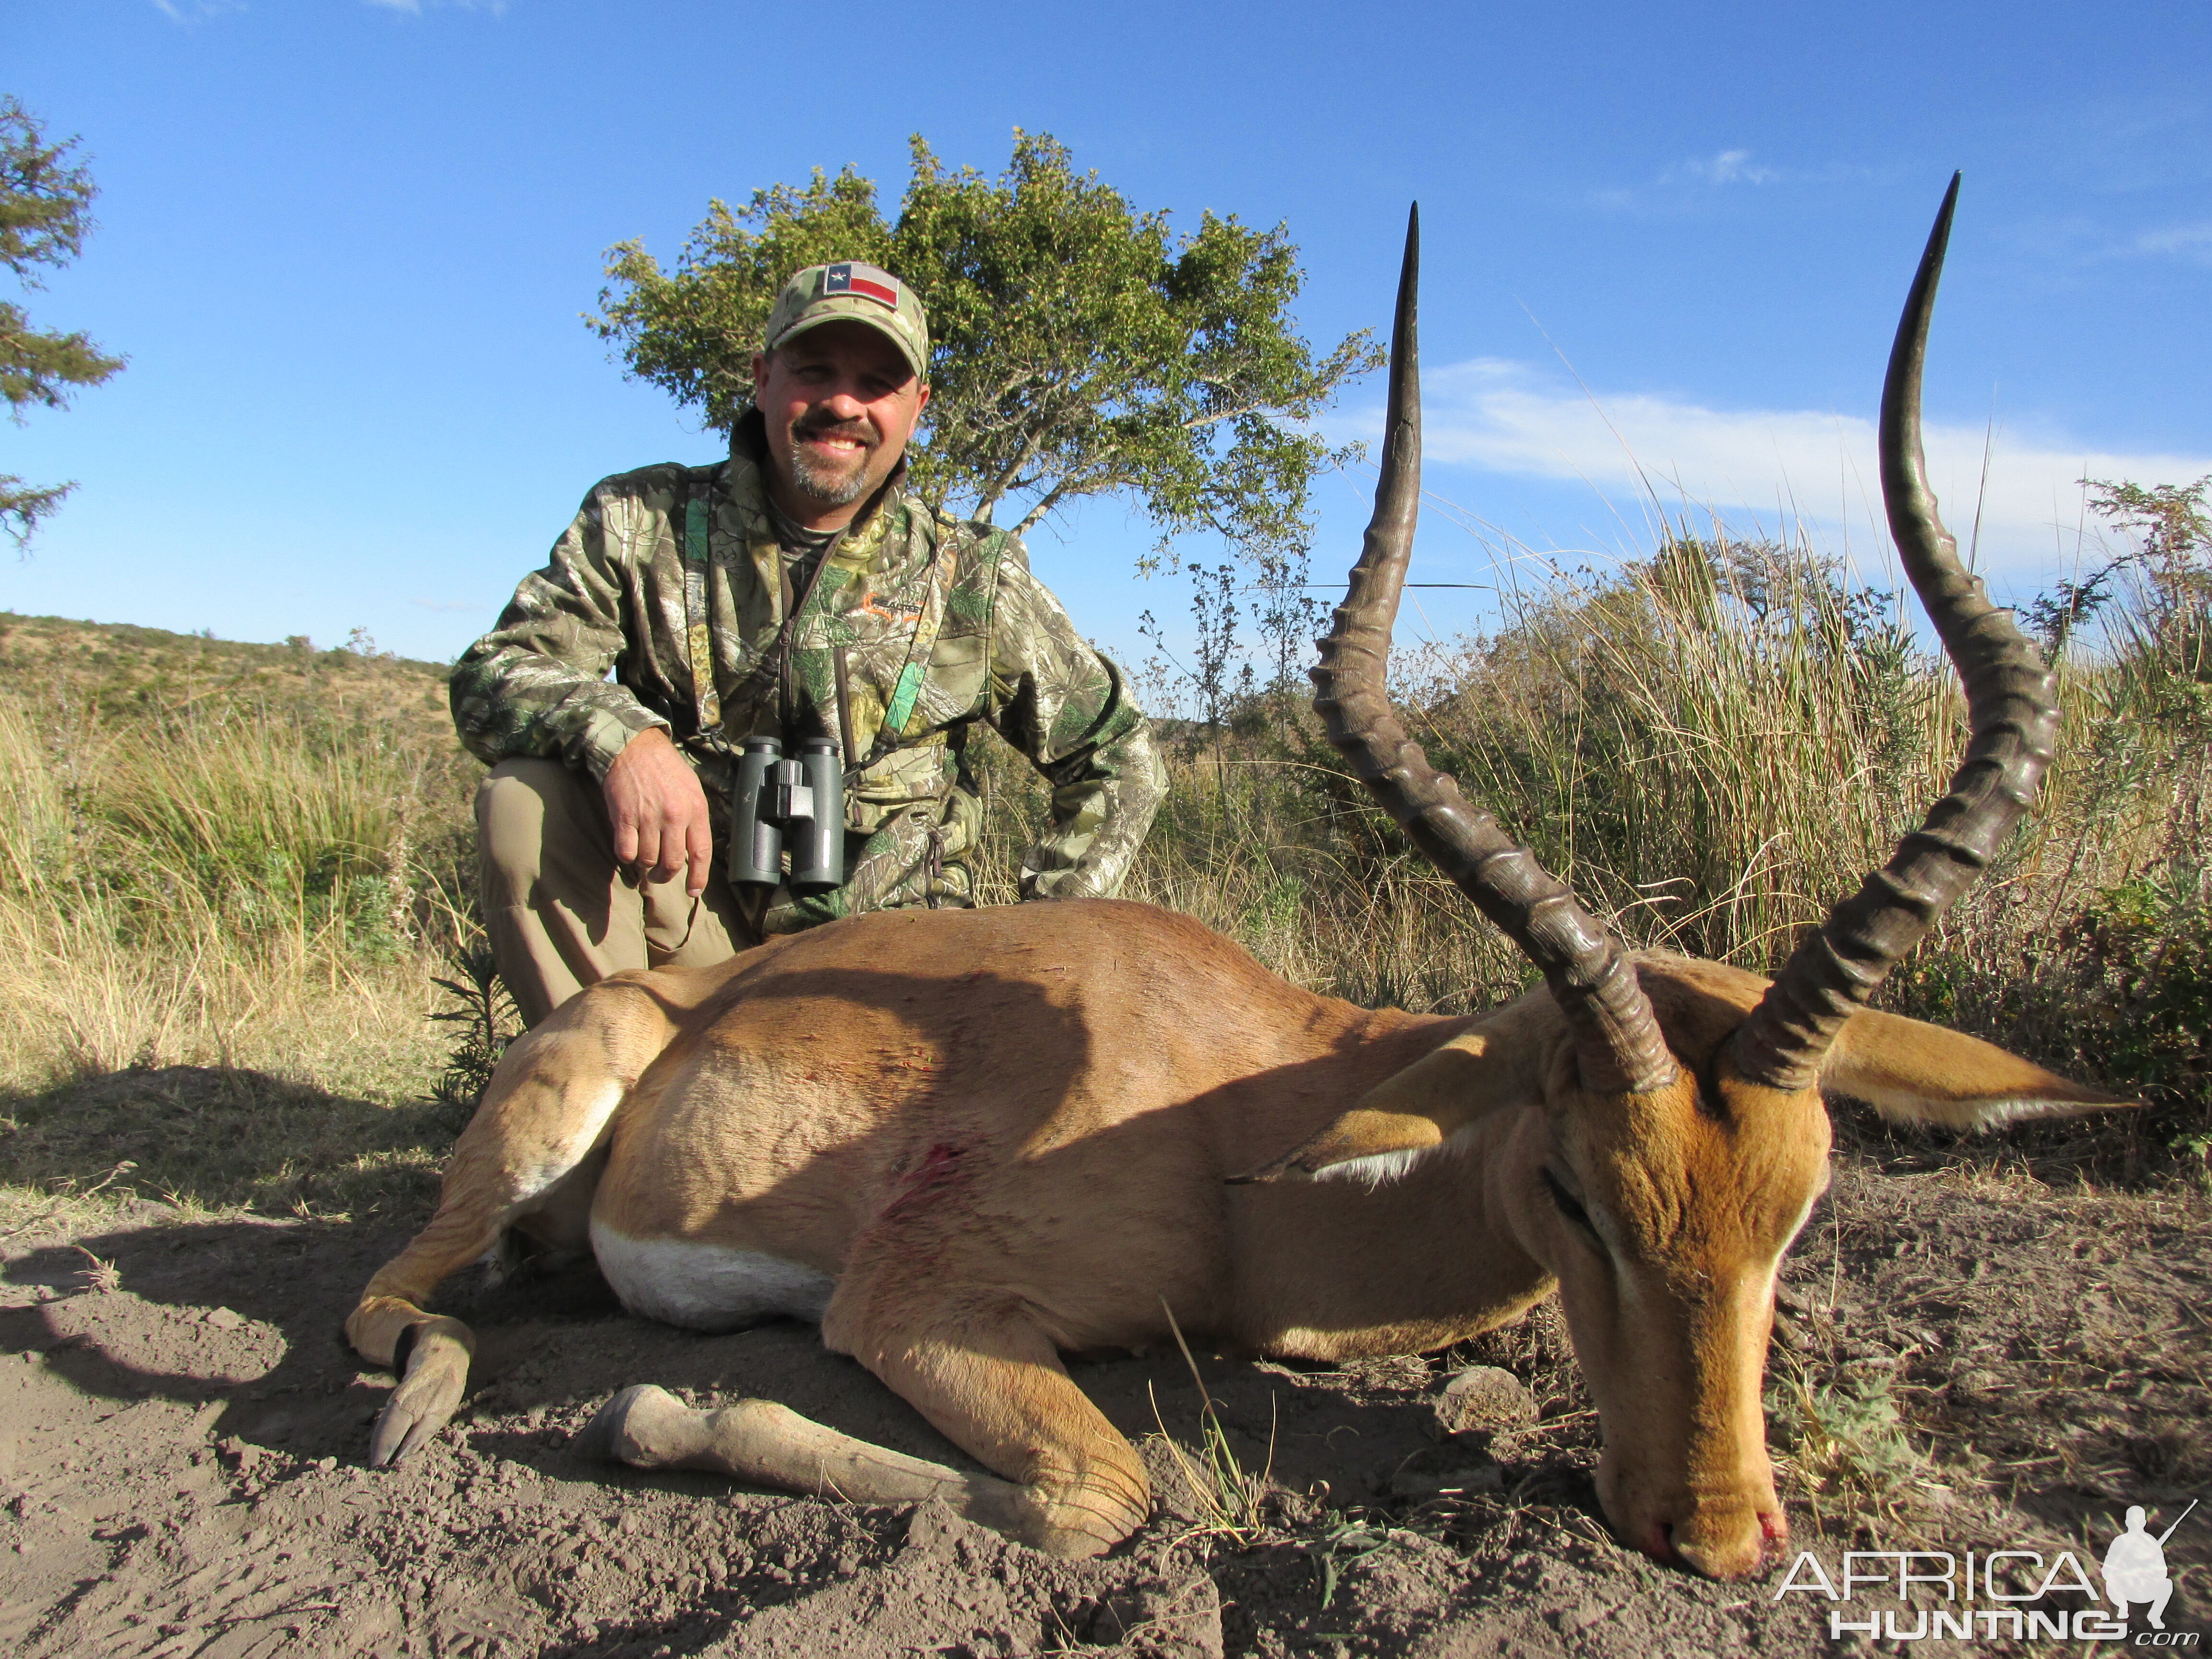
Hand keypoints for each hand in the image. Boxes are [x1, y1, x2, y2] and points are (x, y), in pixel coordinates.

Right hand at [603, 727, 712, 896]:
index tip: (693, 891)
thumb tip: (693, 851)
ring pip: (647, 860)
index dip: (698, 877)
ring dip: (645, 866)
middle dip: (665, 876)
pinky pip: (625, 851)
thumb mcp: (692, 788)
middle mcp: (674, 815)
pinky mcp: (624, 817)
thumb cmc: (665, 768)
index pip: (701, 853)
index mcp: (695, 809)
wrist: (635, 746)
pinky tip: (628, 848)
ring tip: (644, 859)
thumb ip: (694, 819)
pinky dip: (626, 856)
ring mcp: (648, 817)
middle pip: (672, 863)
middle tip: (660, 875)